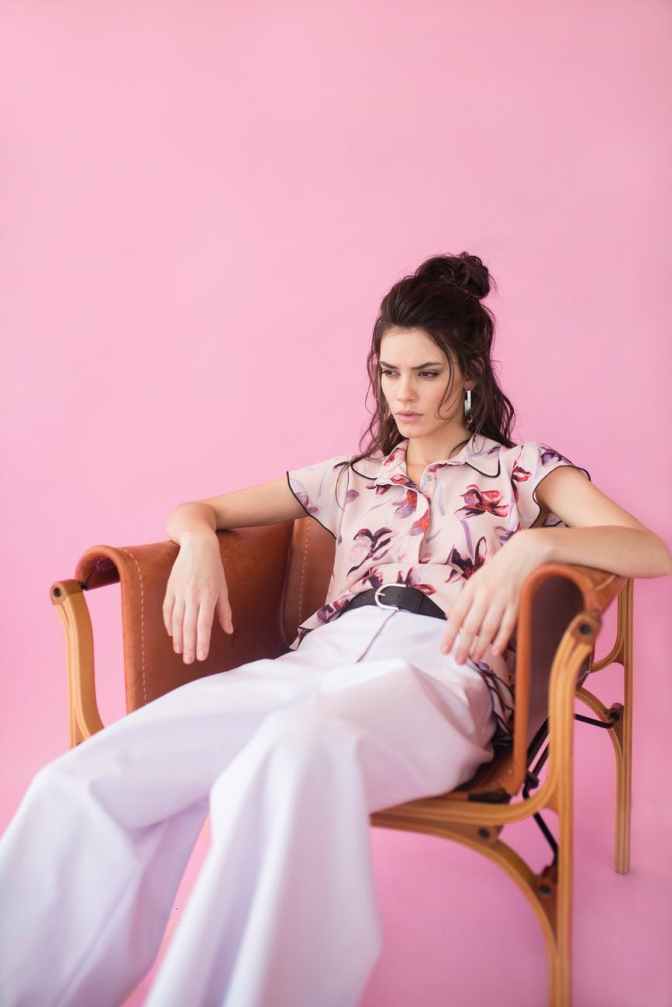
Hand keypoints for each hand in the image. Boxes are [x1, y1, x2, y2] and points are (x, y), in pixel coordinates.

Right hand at [162, 534, 233, 664]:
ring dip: (178, 637)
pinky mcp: (171, 588)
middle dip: (189, 645)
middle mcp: (192, 596)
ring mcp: (179, 592)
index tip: (201, 657)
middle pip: (189, 626)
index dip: (202, 642)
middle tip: (189, 661)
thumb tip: (228, 630)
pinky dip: (169, 623)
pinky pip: (168, 610)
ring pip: (176, 620)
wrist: (197, 546)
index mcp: (207, 596)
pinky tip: (172, 634)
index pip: (204, 625)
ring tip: (180, 651)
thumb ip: (224, 611)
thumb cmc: (214, 568)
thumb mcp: (223, 588)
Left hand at [440, 530, 545, 663]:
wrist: (524, 553)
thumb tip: (453, 618)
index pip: (456, 615)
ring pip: (489, 629)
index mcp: (472, 588)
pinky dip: (502, 640)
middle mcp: (485, 595)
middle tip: (458, 660)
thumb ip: (466, 598)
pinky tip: (496, 651)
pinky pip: (508, 626)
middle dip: (463, 646)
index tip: (444, 649)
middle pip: (471, 626)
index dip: (449, 634)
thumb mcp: (477, 578)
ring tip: (475, 658)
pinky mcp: (517, 604)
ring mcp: (502, 600)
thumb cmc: (498, 568)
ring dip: (481, 646)